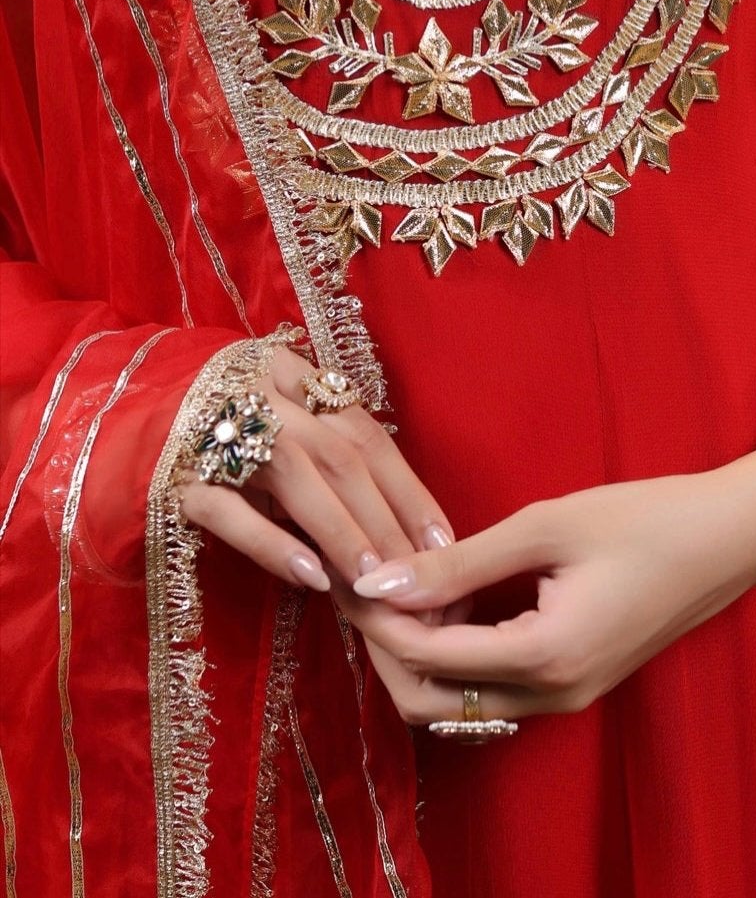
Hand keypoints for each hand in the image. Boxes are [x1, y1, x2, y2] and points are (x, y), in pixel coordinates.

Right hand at [176, 345, 454, 595]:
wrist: (113, 415)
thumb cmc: (215, 428)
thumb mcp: (274, 424)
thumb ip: (325, 452)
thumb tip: (401, 526)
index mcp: (289, 372)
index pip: (364, 431)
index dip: (408, 488)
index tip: (443, 542)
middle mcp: (258, 392)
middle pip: (340, 453)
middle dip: (387, 518)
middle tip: (419, 576)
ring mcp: (213, 433)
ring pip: (296, 475)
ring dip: (343, 531)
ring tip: (375, 581)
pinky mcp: (173, 479)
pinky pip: (231, 510)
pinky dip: (275, 542)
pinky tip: (310, 576)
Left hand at [338, 366, 755, 727]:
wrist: (731, 537)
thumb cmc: (646, 517)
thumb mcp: (546, 525)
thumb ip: (458, 562)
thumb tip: (379, 580)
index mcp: (543, 657)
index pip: (425, 659)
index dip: (375, 617)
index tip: (346, 569)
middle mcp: (551, 697)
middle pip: (430, 703)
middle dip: (385, 648)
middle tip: (361, 583)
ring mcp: (566, 699)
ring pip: (459, 703)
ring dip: (417, 654)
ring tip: (395, 585)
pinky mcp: (574, 685)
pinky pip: (493, 689)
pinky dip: (456, 655)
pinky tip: (444, 600)